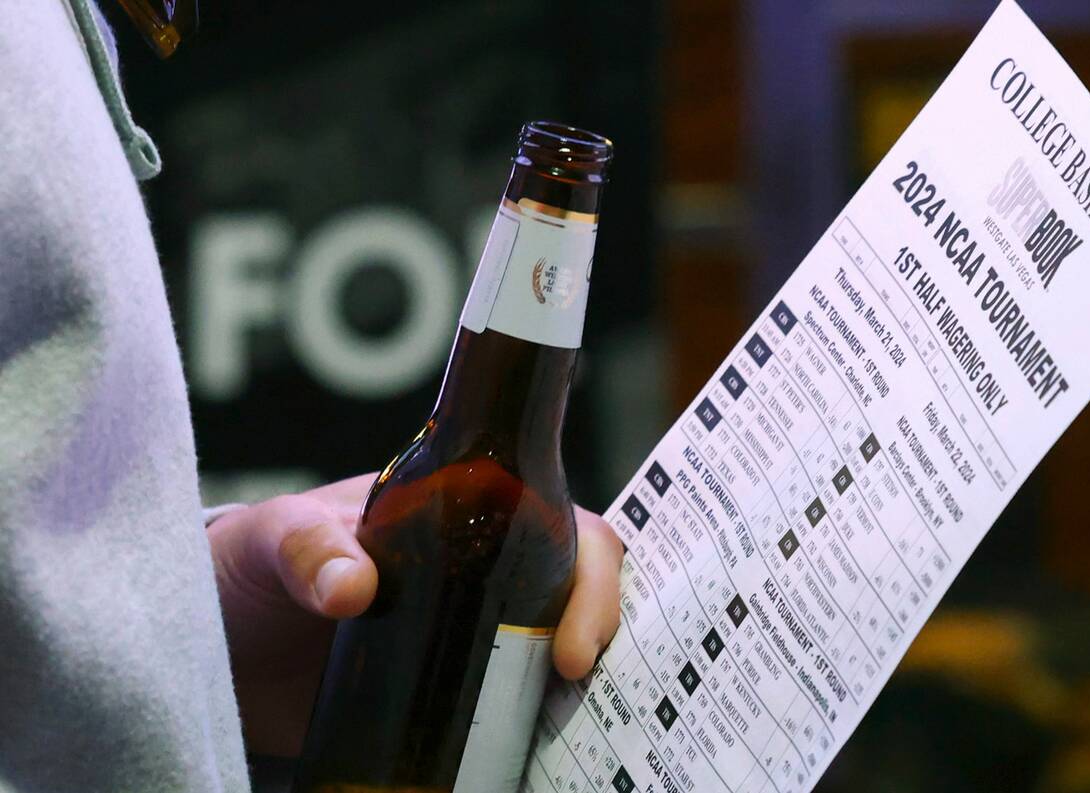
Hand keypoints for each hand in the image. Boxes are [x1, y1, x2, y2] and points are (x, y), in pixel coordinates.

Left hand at [206, 474, 622, 757]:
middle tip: (574, 682)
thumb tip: (353, 589)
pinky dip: (533, 729)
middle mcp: (480, 572)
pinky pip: (509, 708)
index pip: (560, 525)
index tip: (572, 645)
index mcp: (460, 514)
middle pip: (577, 590)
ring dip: (577, 689)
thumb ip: (307, 550)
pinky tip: (534, 756)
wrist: (214, 641)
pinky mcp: (444, 693)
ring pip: (556, 652)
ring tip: (564, 731)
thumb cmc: (248, 564)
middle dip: (599, 631)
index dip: (589, 576)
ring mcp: (466, 636)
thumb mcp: (273, 538)